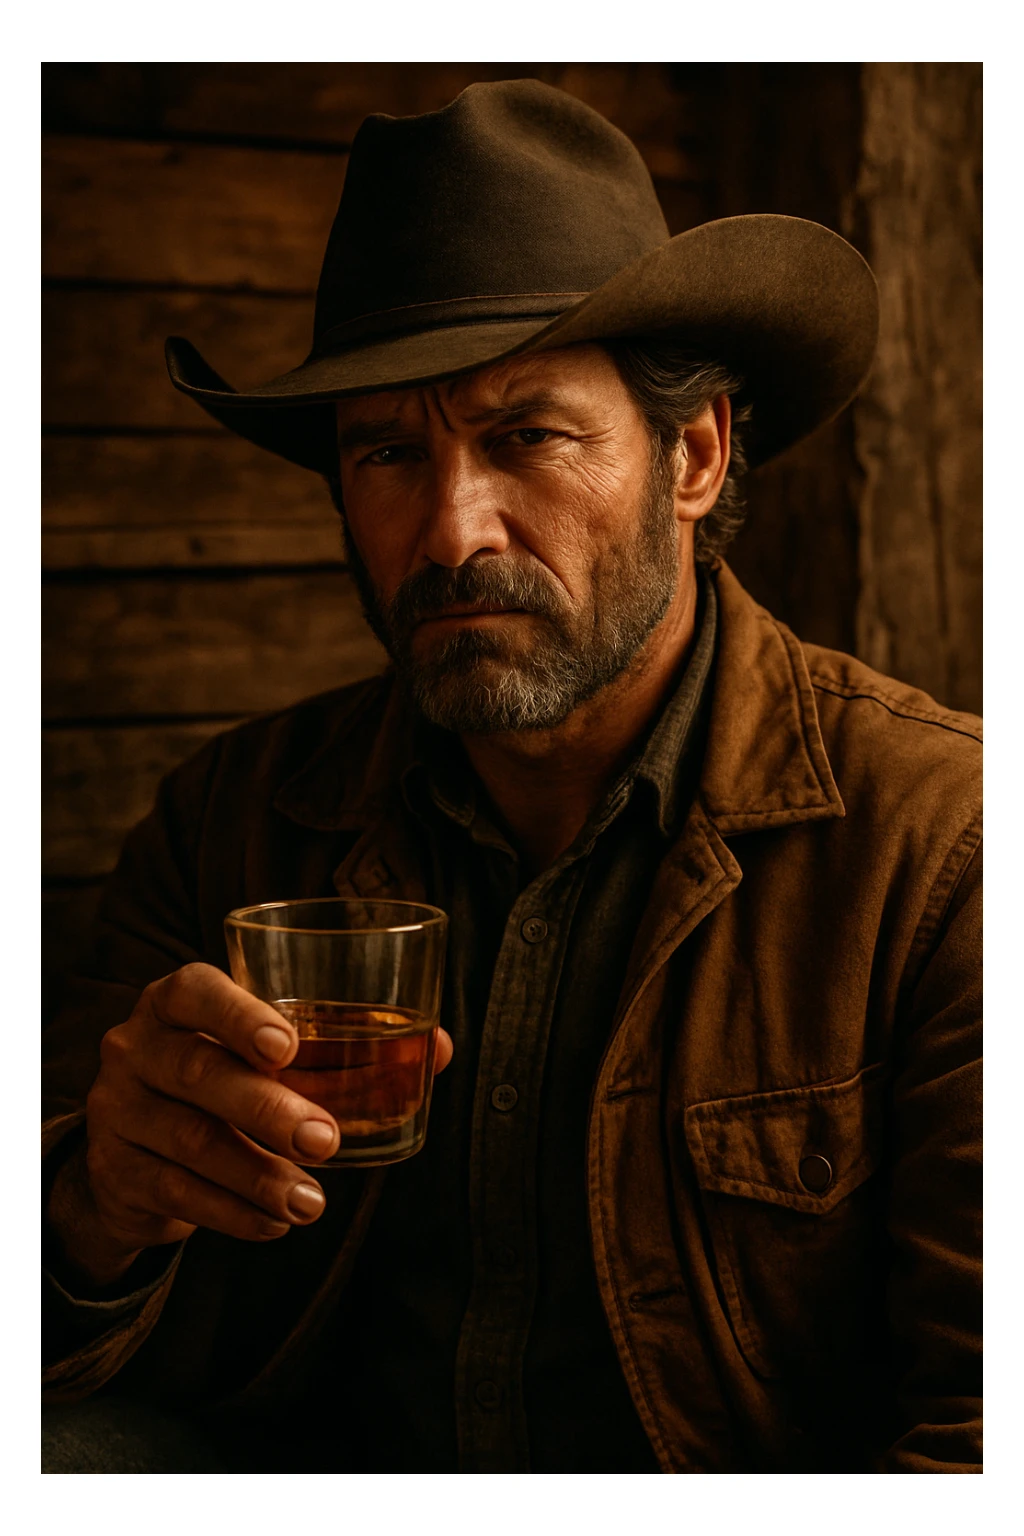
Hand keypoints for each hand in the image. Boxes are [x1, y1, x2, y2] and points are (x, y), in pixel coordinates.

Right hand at [46, 963, 453, 1288]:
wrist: (134, 1150)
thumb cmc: (224, 1080)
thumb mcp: (265, 1056)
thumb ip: (342, 1047)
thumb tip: (437, 1049)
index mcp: (175, 1000)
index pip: (195, 990)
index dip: (240, 1014)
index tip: (288, 1045)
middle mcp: (137, 1046)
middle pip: (198, 1071)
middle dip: (267, 1109)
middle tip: (325, 1140)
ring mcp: (117, 1108)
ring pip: (189, 1140)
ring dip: (258, 1175)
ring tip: (311, 1203)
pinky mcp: (114, 1170)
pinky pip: (175, 1193)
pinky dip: (232, 1212)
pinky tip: (274, 1223)